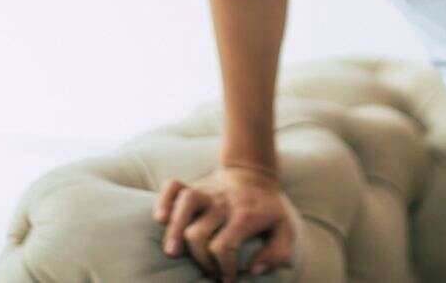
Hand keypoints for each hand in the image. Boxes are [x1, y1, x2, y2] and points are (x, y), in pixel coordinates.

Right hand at [154, 166, 297, 280]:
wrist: (255, 174)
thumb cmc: (268, 209)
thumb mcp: (285, 229)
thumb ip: (277, 253)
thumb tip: (254, 269)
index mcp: (246, 215)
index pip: (224, 246)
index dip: (223, 268)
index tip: (227, 278)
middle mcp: (224, 202)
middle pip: (200, 233)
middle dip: (201, 260)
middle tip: (210, 270)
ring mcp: (207, 191)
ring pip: (185, 205)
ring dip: (174, 230)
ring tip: (172, 253)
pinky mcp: (194, 185)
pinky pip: (173, 186)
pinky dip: (164, 200)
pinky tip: (160, 219)